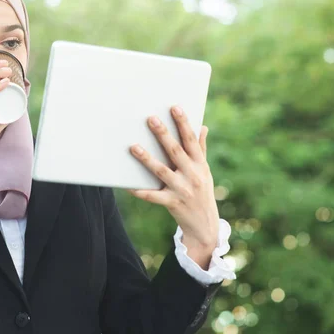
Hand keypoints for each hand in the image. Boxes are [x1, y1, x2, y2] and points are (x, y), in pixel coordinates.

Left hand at [127, 106, 218, 268]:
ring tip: (133, 146)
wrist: (205, 226)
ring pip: (161, 171)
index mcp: (200, 164)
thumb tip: (202, 126)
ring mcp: (182, 190)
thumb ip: (201, 149)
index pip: (191, 140)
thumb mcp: (205, 171)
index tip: (175, 107)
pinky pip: (153, 196)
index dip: (183, 123)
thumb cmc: (202, 192)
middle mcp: (193, 175)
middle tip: (150, 119)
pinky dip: (140, 190)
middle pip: (175, 151)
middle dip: (163, 134)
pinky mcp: (172, 204)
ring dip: (146, 159)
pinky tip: (127, 185)